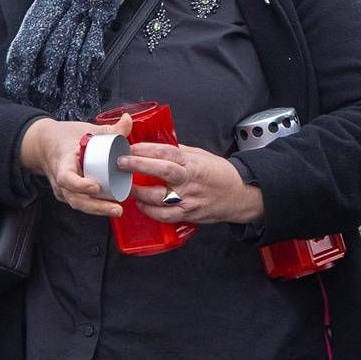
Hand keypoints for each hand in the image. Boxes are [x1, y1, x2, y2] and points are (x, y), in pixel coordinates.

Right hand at [20, 114, 133, 217]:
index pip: (66, 178)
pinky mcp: (68, 194)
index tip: (96, 187)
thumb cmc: (65, 137)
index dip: (80, 185)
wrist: (45, 145)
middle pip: (75, 198)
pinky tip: (109, 207)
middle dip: (96, 207)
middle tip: (116, 208)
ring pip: (78, 204)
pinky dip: (94, 206)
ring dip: (97, 209)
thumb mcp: (86, 130)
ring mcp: (63, 189)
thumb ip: (109, 128)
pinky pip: (80, 202)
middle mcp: (60, 179)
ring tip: (116, 210)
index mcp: (62, 162)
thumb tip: (128, 120)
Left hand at [120, 142, 264, 225]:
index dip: (145, 148)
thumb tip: (157, 144)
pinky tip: (141, 205)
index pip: (166, 151)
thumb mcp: (200, 155)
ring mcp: (188, 199)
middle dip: (138, 166)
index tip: (130, 147)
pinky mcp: (188, 214)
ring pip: (159, 197)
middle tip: (121, 163)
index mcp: (191, 162)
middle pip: (161, 170)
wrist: (239, 195)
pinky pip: (165, 216)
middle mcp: (189, 180)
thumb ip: (178, 151)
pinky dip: (150, 211)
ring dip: (139, 192)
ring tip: (127, 187)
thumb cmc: (220, 174)